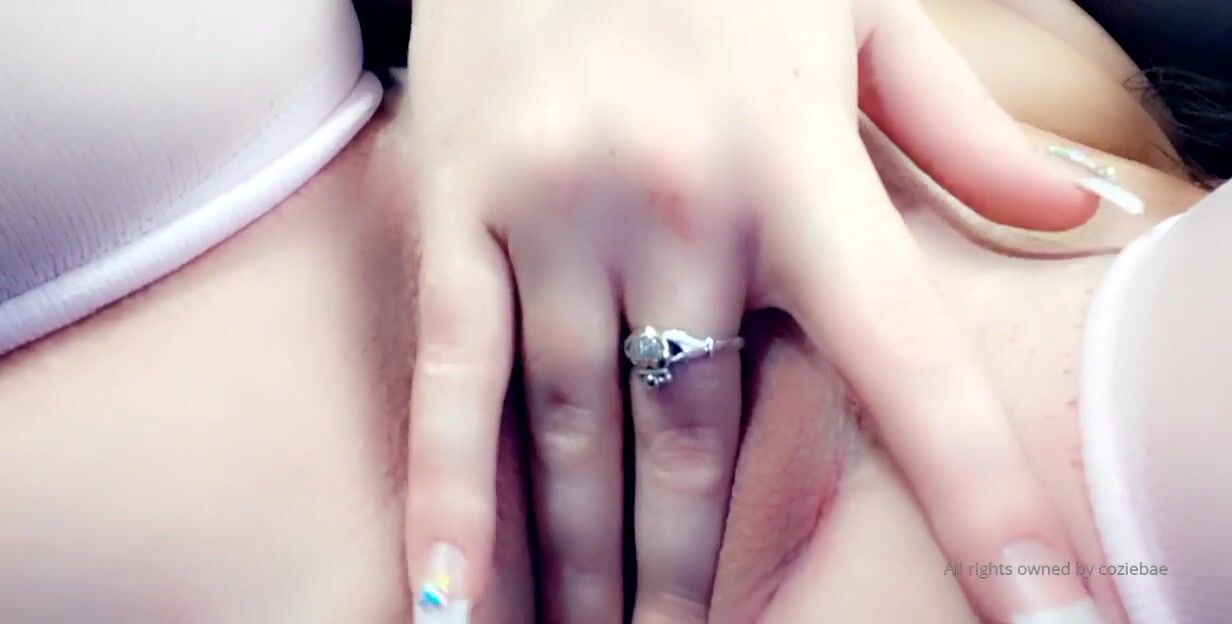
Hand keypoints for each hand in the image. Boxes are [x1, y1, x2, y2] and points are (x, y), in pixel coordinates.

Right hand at [398, 0, 1104, 621]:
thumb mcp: (862, 15)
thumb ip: (959, 131)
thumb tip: (1076, 217)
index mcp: (802, 169)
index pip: (906, 366)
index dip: (981, 505)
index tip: (1041, 614)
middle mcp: (681, 206)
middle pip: (703, 443)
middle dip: (708, 580)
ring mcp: (555, 214)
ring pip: (579, 434)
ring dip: (590, 565)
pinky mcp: (453, 211)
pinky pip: (450, 378)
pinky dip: (448, 493)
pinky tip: (443, 598)